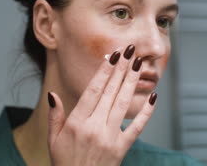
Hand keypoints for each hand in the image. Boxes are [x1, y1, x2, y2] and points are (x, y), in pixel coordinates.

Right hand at [46, 45, 157, 165]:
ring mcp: (109, 138)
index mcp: (76, 123)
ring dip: (132, 82)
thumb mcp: (53, 140)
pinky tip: (153, 96)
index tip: (112, 56)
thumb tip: (53, 95)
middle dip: (121, 69)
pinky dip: (147, 112)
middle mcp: (94, 127)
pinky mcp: (122, 148)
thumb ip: (54, 116)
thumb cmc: (64, 163)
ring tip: (139, 64)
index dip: (104, 71)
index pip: (93, 90)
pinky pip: (137, 127)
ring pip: (122, 104)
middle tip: (129, 51)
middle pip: (110, 92)